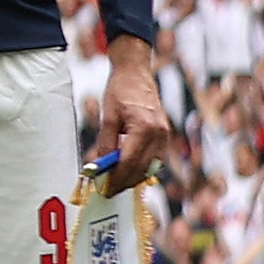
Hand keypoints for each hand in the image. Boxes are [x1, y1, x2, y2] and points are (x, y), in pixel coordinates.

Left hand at [91, 34, 175, 195]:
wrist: (136, 73)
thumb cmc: (120, 90)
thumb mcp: (108, 116)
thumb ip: (105, 143)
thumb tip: (98, 166)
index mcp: (145, 128)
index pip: (130, 162)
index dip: (116, 178)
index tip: (104, 188)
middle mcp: (160, 135)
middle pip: (142, 169)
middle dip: (124, 182)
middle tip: (106, 190)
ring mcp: (165, 136)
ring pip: (150, 168)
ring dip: (133, 177)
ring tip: (114, 182)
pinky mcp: (164, 136)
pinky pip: (154, 159)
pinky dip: (141, 167)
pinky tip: (126, 170)